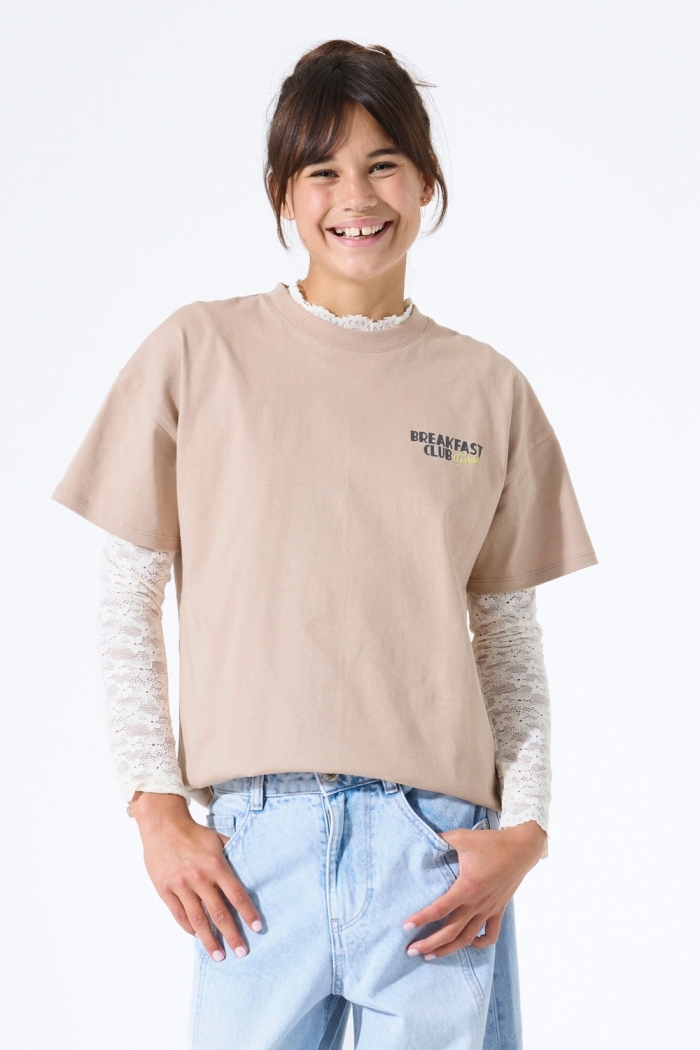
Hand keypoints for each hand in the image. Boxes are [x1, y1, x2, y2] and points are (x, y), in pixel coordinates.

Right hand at [131, 791, 262, 960]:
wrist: (163, 825)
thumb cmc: (193, 833)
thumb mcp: (217, 839)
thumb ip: (232, 854)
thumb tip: (251, 865)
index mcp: (216, 865)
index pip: (236, 894)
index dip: (248, 913)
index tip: (257, 928)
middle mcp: (199, 878)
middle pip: (219, 913)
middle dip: (232, 935)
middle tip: (242, 952)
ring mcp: (181, 886)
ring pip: (198, 920)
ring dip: (209, 940)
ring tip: (219, 956)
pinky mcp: (165, 890)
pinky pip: (179, 915)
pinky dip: (189, 928)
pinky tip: (198, 936)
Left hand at [402, 820, 545, 958]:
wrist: (521, 849)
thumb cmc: (491, 843)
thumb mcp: (462, 837)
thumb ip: (441, 839)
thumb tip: (423, 838)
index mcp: (466, 888)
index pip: (440, 909)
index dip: (421, 918)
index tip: (405, 926)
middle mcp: (477, 904)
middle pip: (451, 932)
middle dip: (430, 944)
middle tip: (411, 950)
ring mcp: (489, 910)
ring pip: (468, 939)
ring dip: (448, 949)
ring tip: (431, 955)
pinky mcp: (499, 910)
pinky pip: (491, 934)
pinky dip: (480, 944)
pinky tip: (468, 944)